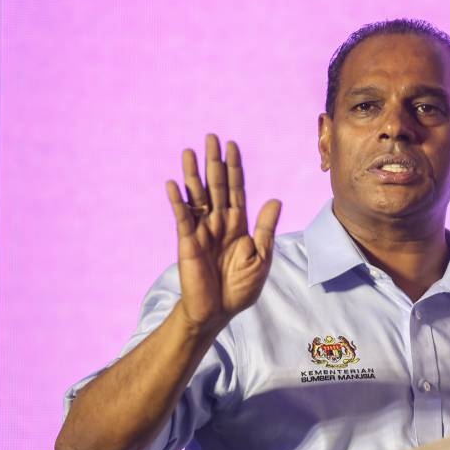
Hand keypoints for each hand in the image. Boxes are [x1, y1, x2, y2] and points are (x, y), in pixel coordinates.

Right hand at [165, 134, 281, 332]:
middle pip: (216, 186)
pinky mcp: (187, 242)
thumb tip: (275, 199)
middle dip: (214, 162)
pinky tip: (173, 184)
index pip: (237, 189)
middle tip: (211, 137)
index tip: (232, 145)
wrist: (218, 311)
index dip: (235, 168)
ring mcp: (202, 230)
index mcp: (238, 224)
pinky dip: (178, 201)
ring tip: (189, 151)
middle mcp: (219, 222)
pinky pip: (182, 217)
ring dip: (193, 174)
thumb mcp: (261, 257)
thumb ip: (266, 228)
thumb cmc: (240, 288)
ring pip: (197, 196)